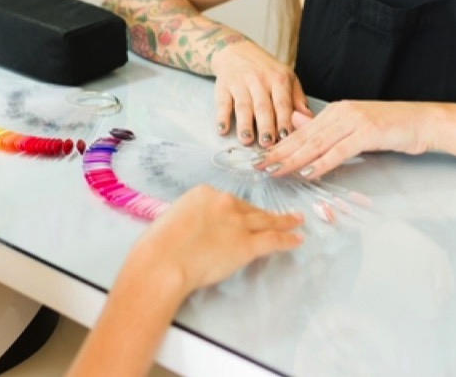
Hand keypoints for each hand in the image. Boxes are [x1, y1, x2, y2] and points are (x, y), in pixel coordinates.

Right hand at [129, 185, 303, 294]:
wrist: (164, 261)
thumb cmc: (158, 245)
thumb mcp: (172, 220)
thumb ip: (189, 220)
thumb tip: (193, 229)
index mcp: (203, 194)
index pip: (226, 201)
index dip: (236, 211)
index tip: (241, 216)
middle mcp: (224, 203)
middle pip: (249, 209)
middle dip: (264, 214)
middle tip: (280, 215)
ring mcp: (238, 223)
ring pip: (267, 221)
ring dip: (284, 221)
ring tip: (297, 221)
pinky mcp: (247, 245)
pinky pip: (274, 239)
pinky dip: (288, 239)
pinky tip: (297, 239)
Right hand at [211, 41, 311, 147]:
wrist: (236, 51)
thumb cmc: (266, 70)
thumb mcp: (286, 78)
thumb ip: (298, 100)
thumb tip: (309, 121)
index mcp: (278, 79)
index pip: (283, 103)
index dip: (284, 120)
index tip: (286, 137)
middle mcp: (259, 80)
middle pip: (263, 107)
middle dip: (265, 126)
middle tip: (268, 144)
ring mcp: (240, 84)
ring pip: (243, 106)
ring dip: (244, 124)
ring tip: (247, 140)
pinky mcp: (223, 87)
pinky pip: (222, 103)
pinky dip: (221, 117)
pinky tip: (223, 129)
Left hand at [258, 99, 429, 179]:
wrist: (423, 122)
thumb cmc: (391, 127)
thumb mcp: (354, 125)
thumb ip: (326, 127)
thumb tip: (297, 123)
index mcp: (335, 111)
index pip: (302, 131)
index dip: (280, 145)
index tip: (261, 157)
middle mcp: (341, 113)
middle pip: (304, 137)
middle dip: (279, 152)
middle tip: (257, 166)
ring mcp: (354, 121)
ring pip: (317, 143)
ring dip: (294, 158)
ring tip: (275, 170)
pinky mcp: (368, 133)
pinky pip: (340, 150)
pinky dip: (323, 162)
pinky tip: (308, 171)